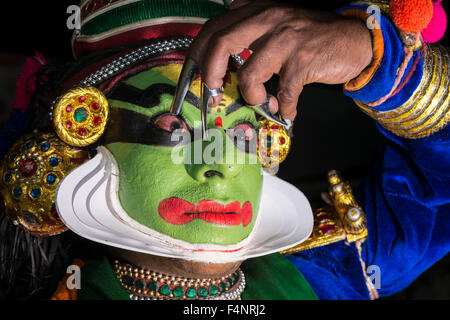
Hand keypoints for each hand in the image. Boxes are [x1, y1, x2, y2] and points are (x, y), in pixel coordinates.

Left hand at [188, 0, 372, 119]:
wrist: (353, 39)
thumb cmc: (310, 37)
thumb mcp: (276, 24)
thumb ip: (249, 35)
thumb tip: (220, 66)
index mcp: (257, 10)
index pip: (214, 28)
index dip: (197, 54)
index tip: (192, 78)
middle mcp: (269, 19)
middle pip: (222, 43)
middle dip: (210, 74)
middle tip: (214, 92)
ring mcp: (287, 39)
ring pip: (250, 73)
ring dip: (253, 96)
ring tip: (264, 100)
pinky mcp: (304, 60)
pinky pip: (284, 92)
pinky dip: (284, 108)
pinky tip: (287, 110)